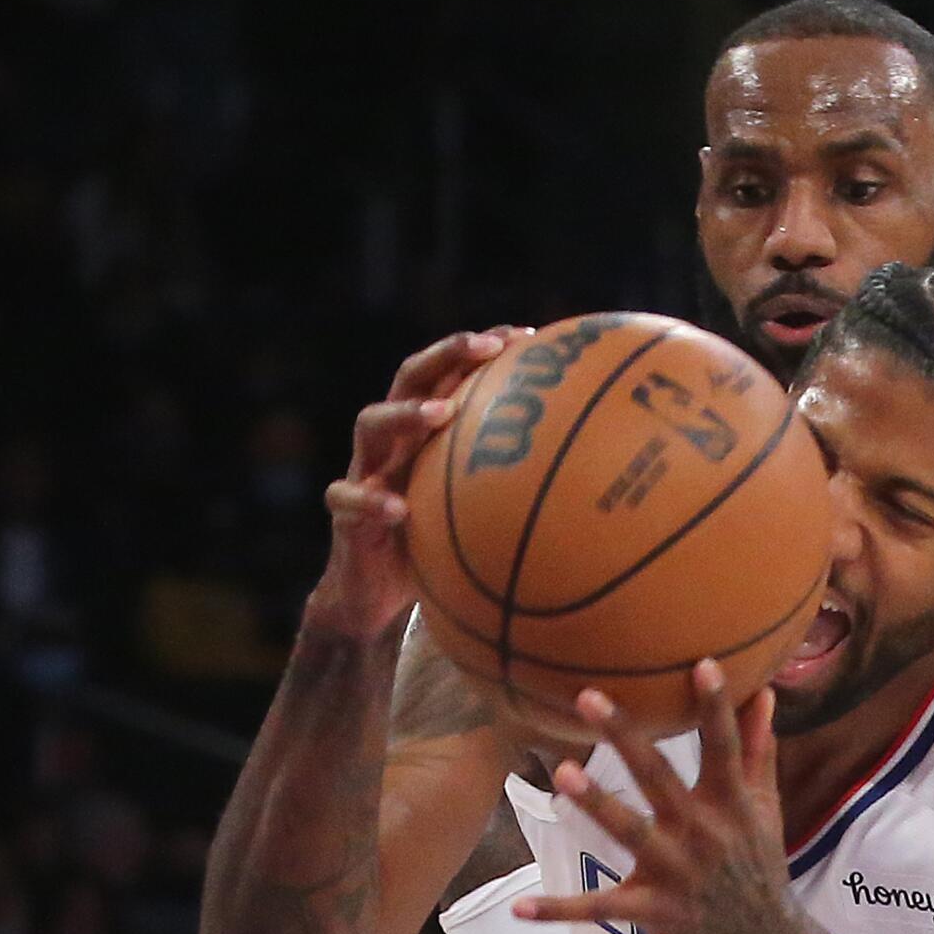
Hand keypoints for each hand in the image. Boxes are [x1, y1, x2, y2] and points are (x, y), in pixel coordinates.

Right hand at [308, 326, 533, 638]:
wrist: (376, 596)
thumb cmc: (437, 550)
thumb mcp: (479, 518)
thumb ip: (514, 495)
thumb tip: (589, 487)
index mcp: (425, 434)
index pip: (450, 374)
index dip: (481, 349)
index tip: (525, 336)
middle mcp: (394, 442)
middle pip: (409, 378)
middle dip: (446, 355)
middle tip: (483, 348)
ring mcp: (364, 472)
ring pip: (370, 424)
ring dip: (405, 413)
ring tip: (439, 412)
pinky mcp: (344, 514)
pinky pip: (346, 499)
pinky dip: (370, 500)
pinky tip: (398, 509)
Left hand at [513, 660, 801, 933]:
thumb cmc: (760, 868)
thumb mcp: (765, 809)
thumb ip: (758, 750)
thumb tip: (763, 692)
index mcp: (730, 803)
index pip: (723, 746)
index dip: (714, 707)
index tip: (702, 664)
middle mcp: (704, 832)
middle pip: (660, 777)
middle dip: (625, 737)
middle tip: (588, 697)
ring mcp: (678, 873)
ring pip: (630, 832)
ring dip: (596, 803)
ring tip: (562, 773)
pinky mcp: (655, 911)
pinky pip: (601, 908)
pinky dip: (559, 911)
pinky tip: (520, 908)